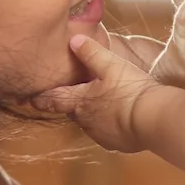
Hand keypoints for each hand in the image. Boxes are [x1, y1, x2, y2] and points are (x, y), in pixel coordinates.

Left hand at [33, 35, 156, 153]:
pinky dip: (110, 125)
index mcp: (79, 102)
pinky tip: (121, 117)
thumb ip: (91, 52)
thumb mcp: (110, 64)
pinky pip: (108, 133)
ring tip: (105, 103)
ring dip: (93, 114)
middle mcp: (85, 121)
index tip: (31, 98)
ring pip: (90, 122)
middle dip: (73, 102)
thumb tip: (73, 40)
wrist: (153, 120)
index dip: (41, 98)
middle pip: (72, 110)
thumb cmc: (129, 89)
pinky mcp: (117, 144)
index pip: (52, 100)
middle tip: (76, 93)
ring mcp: (101, 135)